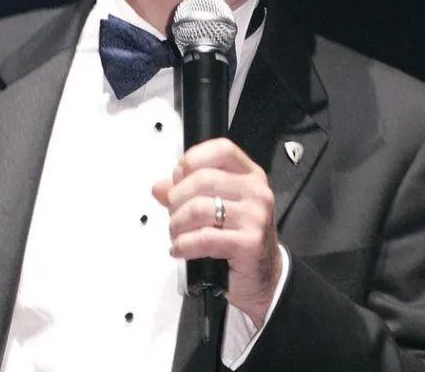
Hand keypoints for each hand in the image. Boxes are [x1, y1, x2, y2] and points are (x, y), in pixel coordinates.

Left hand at [152, 138, 281, 326]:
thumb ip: (187, 193)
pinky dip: (184, 245)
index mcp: (250, 176)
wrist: (265, 275)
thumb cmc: (240, 237)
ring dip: (177, 224)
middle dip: (177, 198)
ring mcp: (255, 217)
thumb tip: (159, 187)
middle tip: (173, 214)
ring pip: (200, 209)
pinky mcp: (250, 243)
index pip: (222, 150)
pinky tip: (181, 249)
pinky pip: (204, 238)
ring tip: (177, 234)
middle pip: (204, 179)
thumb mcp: (217, 208)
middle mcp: (256, 192)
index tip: (179, 176)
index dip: (194, 159)